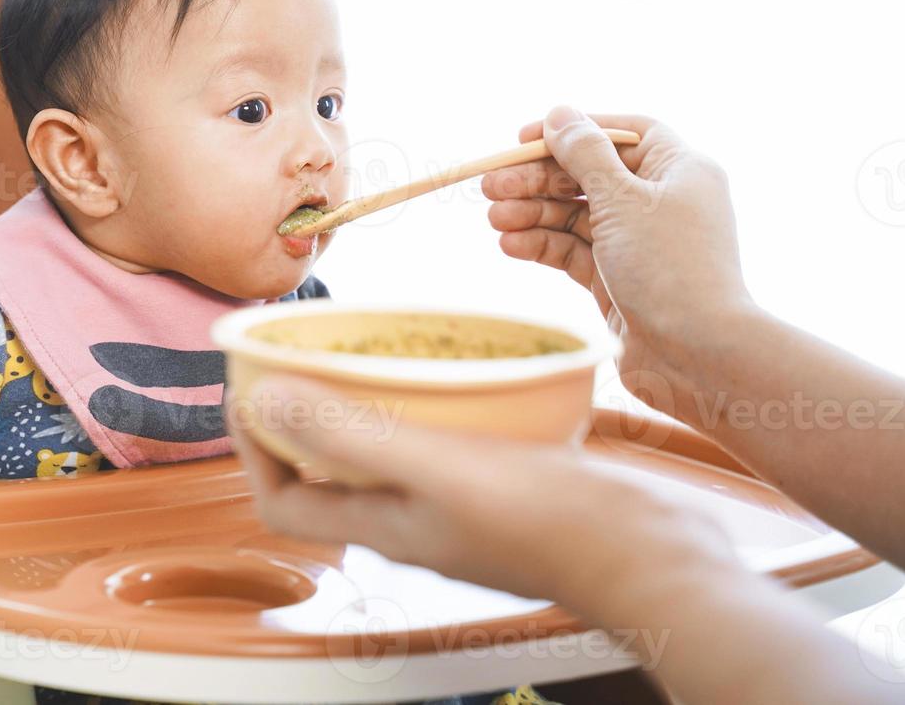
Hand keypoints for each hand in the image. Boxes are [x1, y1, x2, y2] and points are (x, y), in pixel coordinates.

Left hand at [229, 376, 738, 616]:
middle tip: (298, 356)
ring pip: (385, 452)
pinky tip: (452, 364)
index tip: (247, 387)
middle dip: (301, 416)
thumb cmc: (553, 522)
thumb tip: (265, 399)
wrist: (657, 556)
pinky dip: (429, 402)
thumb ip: (351, 436)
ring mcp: (459, 505)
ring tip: (365, 349)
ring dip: (364, 403)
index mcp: (384, 525)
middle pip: (327, 473)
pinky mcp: (503, 485)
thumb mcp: (440, 468)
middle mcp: (413, 520)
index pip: (282, 500)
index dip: (251, 448)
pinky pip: (442, 439)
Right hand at [482, 106, 753, 419]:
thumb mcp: (623, 199)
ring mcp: (639, 243)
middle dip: (538, 179)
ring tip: (495, 220)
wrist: (698, 355)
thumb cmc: (670, 267)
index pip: (621, 133)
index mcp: (679, 169)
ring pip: (576, 216)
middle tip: (489, 186)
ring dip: (533, 214)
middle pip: (589, 175)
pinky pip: (573, 251)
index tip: (525, 138)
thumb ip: (584, 154)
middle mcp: (662, 202)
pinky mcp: (618, 279)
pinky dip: (543, 246)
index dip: (574, 130)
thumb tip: (559, 114)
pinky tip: (511, 246)